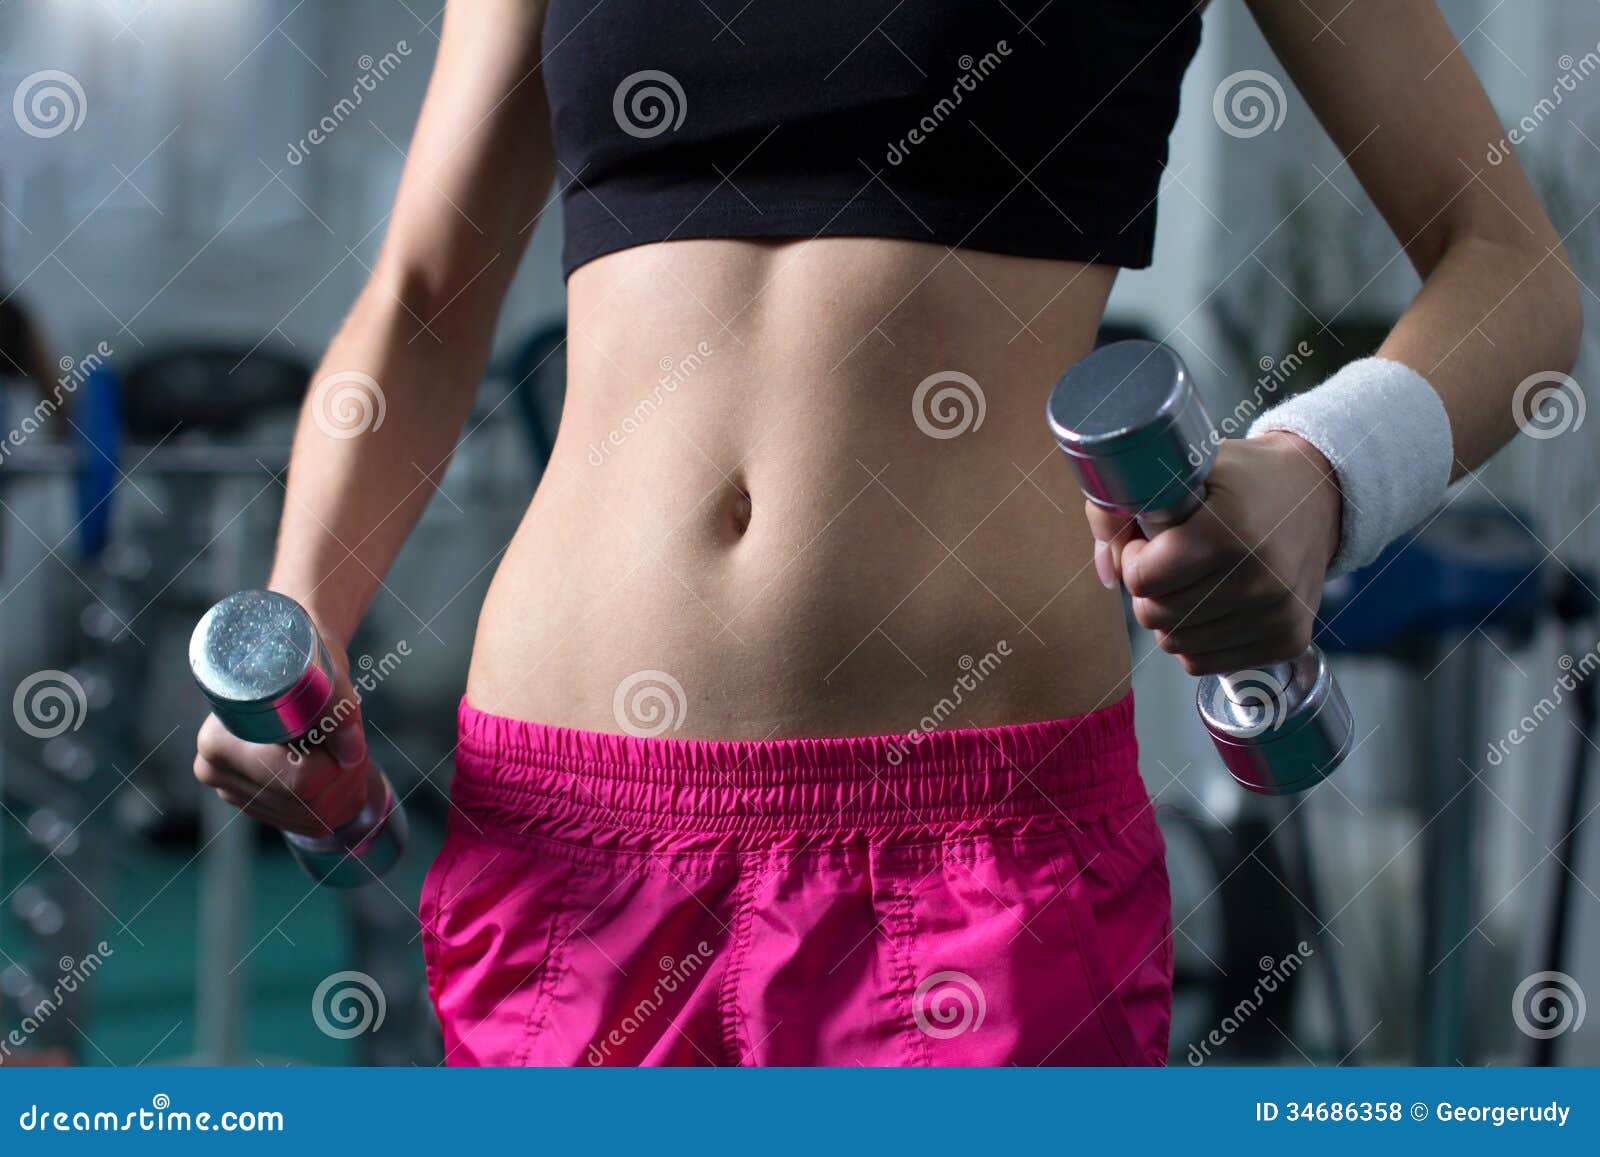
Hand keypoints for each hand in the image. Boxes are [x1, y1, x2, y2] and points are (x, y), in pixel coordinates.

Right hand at [192, 628, 370, 837]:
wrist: (282, 665)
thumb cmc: (300, 665)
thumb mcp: (326, 678)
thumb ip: (340, 712)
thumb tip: (351, 754)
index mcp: (221, 743)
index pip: (298, 779)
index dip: (336, 764)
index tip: (346, 735)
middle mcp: (217, 774)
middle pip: (306, 802)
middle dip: (345, 778)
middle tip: (354, 745)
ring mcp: (234, 793)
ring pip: (311, 818)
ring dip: (344, 792)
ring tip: (344, 754)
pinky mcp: (254, 804)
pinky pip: (307, 824)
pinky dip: (334, 805)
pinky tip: (335, 775)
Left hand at [1086, 432, 1342, 675]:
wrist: (1318, 494)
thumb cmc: (1239, 481)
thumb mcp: (1179, 471)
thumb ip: (1119, 510)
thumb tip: (1103, 573)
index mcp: (1226, 532)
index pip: (1141, 579)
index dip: (1134, 560)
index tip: (1149, 542)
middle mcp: (1258, 578)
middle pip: (1155, 616)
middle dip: (1149, 590)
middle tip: (1170, 563)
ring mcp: (1277, 614)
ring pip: (1176, 644)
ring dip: (1172, 617)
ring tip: (1195, 581)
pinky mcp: (1288, 641)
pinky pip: (1205, 662)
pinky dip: (1196, 640)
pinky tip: (1214, 605)